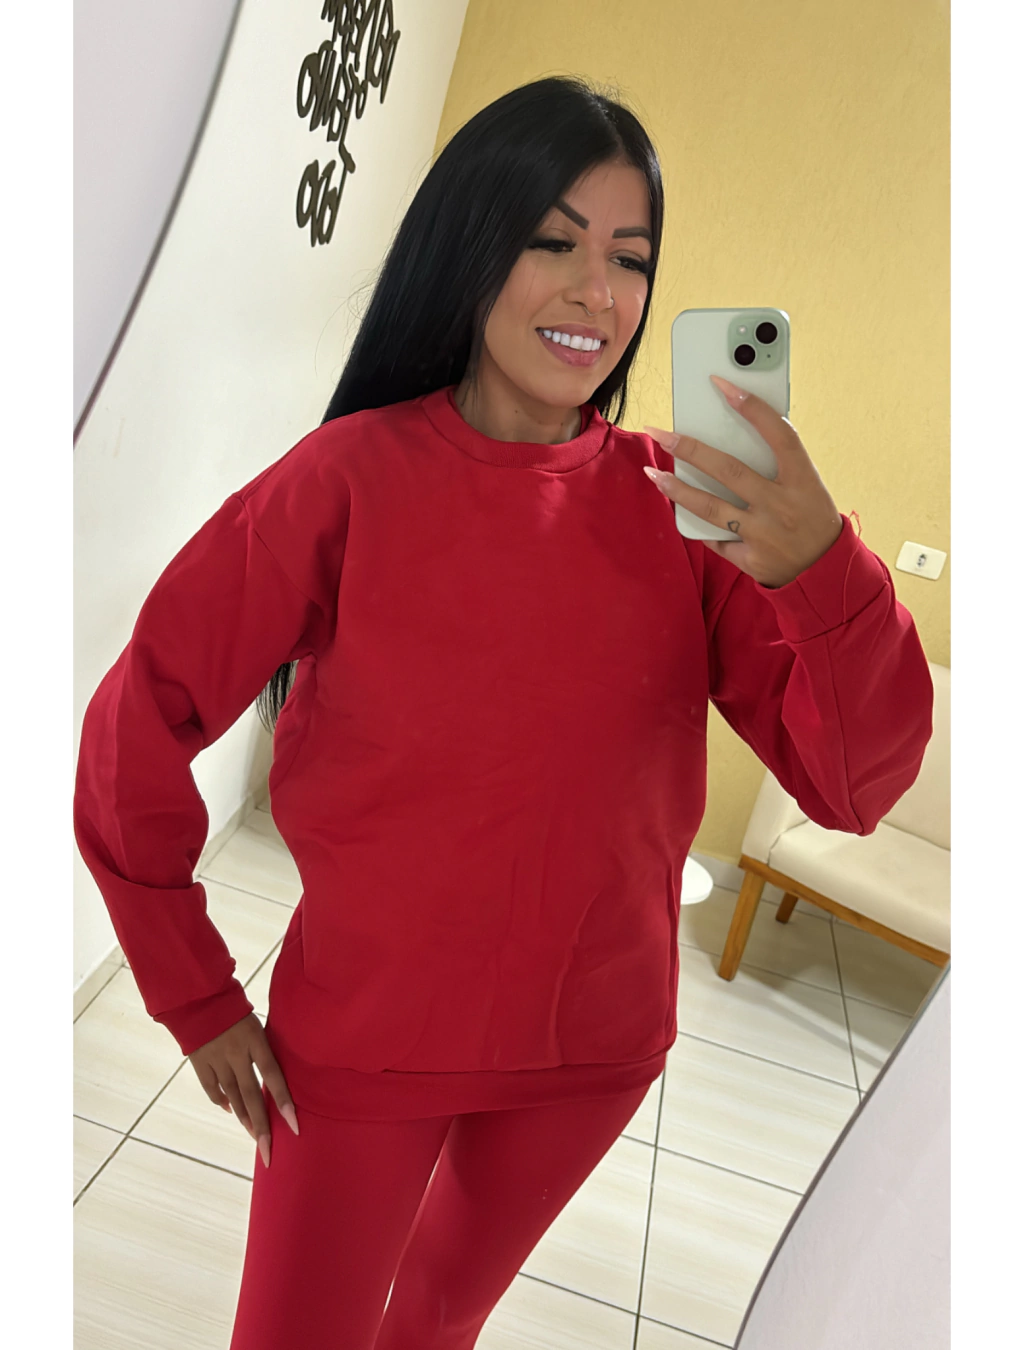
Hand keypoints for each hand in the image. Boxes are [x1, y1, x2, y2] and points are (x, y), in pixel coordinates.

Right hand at [188, 1012, 297, 1167]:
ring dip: (245, 1119)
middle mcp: (236, 1052)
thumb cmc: (236, 1008)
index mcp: (255, 1039)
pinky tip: (231, 1111)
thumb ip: (266, 1047)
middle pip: (252, 1095)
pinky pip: (213, 1089)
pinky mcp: (199, 1063)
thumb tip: (277, 1075)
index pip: (273, 1075)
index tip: (295, 1126)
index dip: (283, 1101)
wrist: (198, 997)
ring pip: (233, 1097)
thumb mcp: (257, 1023)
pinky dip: (223, 1102)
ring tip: (256, 1137)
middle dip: (262, 1126)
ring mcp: (216, 1059)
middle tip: (269, 1152)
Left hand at [643, 375, 842, 588]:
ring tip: (653, 473)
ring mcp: (764, 535)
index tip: (721, 384)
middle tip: (660, 433)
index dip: (751, 407)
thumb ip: (780, 463)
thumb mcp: (809, 485)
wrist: (823, 572)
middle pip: (729, 470)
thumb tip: (737, 433)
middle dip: (690, 449)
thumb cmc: (812, 518)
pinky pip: (716, 539)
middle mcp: (782, 506)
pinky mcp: (751, 559)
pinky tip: (678, 508)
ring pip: (711, 507)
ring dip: (677, 489)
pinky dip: (698, 524)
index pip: (779, 435)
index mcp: (804, 480)